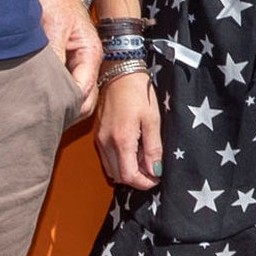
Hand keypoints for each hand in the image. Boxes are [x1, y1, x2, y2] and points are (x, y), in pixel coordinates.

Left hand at [40, 0, 101, 121]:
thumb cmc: (56, 3)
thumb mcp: (53, 27)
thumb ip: (54, 55)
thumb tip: (50, 83)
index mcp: (90, 54)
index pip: (84, 90)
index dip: (67, 104)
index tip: (47, 112)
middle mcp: (89, 63)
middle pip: (86, 100)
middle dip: (68, 111)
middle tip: (43, 120)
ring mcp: (81, 65)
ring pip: (79, 97)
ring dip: (65, 106)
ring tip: (42, 114)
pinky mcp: (71, 65)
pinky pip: (70, 89)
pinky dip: (59, 97)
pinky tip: (42, 101)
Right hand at [95, 67, 162, 187]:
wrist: (120, 72)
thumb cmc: (138, 93)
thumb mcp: (152, 120)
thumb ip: (153, 148)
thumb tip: (155, 171)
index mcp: (121, 141)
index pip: (129, 176)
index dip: (144, 183)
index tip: (156, 179)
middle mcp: (106, 144)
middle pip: (118, 176)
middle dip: (136, 179)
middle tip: (152, 171)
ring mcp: (100, 139)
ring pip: (112, 169)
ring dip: (127, 171)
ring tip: (143, 160)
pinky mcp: (98, 135)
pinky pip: (107, 158)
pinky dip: (120, 161)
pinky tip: (133, 150)